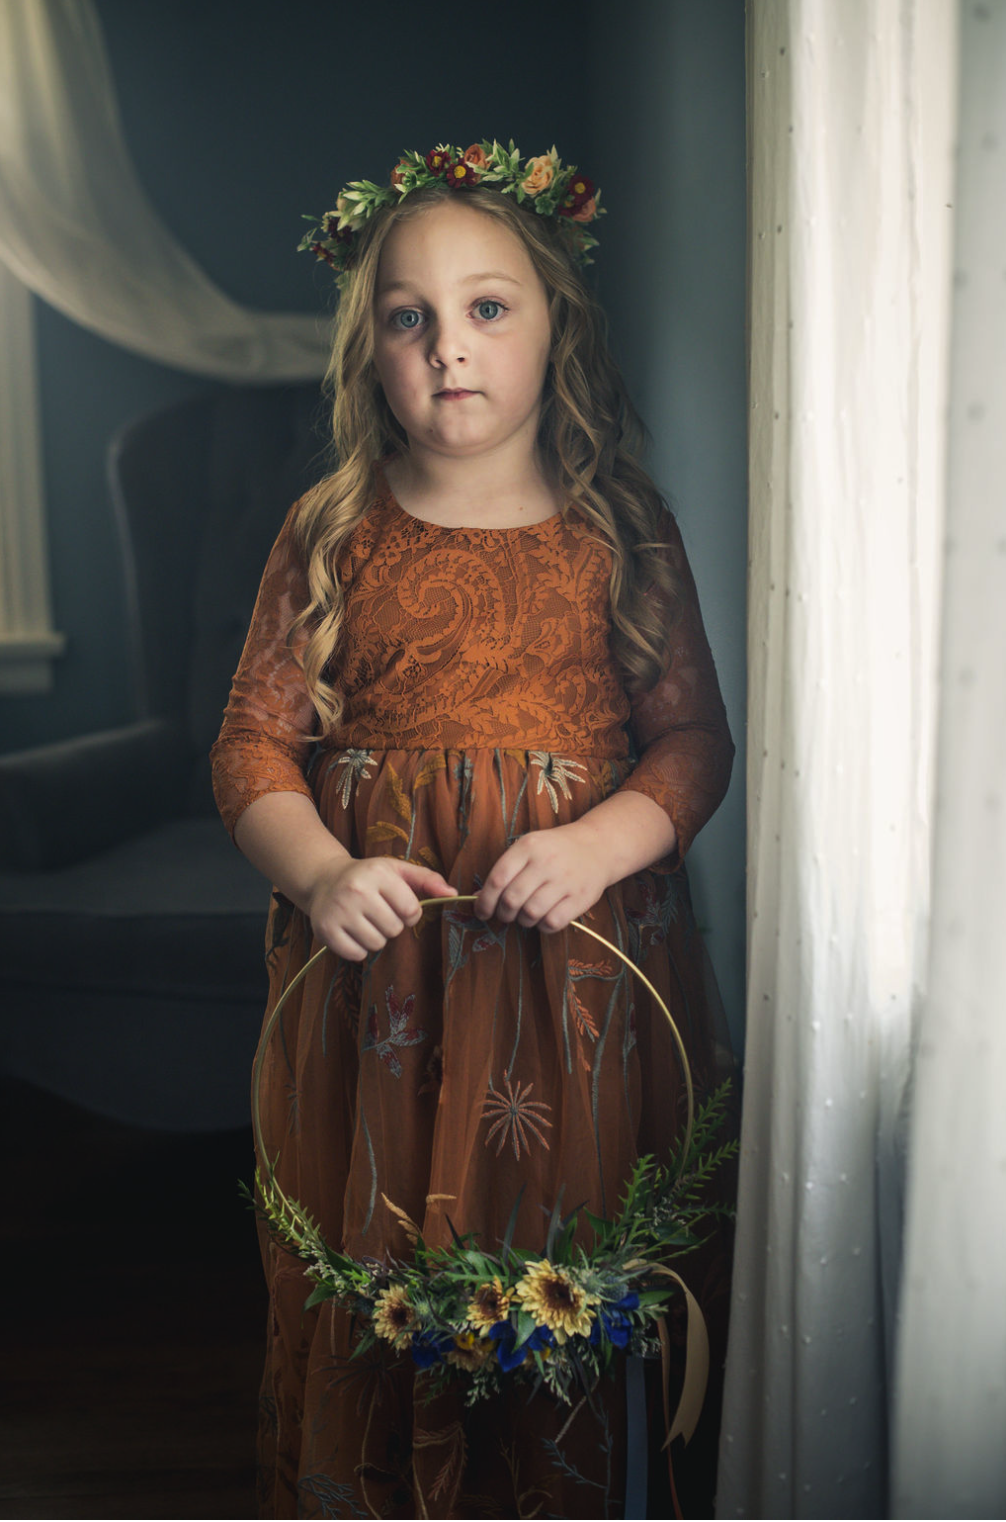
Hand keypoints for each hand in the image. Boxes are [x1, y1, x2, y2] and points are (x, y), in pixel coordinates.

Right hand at [307, 857, 454, 961]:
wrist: (324, 879)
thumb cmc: (368, 876)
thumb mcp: (397, 870)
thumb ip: (427, 879)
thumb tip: (453, 893)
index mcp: (378, 874)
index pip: (411, 911)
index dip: (409, 913)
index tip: (397, 905)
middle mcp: (356, 891)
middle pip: (394, 929)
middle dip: (391, 925)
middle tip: (377, 912)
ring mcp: (338, 911)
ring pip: (376, 944)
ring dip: (376, 937)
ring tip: (364, 920)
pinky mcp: (325, 930)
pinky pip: (356, 955)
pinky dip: (358, 949)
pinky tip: (351, 931)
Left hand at [473, 823, 611, 932]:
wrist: (597, 846)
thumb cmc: (555, 850)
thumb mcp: (529, 849)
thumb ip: (505, 870)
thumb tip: (477, 897)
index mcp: (528, 847)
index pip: (498, 879)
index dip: (485, 901)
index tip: (481, 912)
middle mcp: (546, 862)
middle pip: (512, 899)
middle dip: (503, 914)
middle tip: (505, 915)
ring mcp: (565, 880)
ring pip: (530, 913)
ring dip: (523, 920)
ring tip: (526, 915)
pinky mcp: (581, 898)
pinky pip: (552, 922)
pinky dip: (543, 926)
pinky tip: (544, 917)